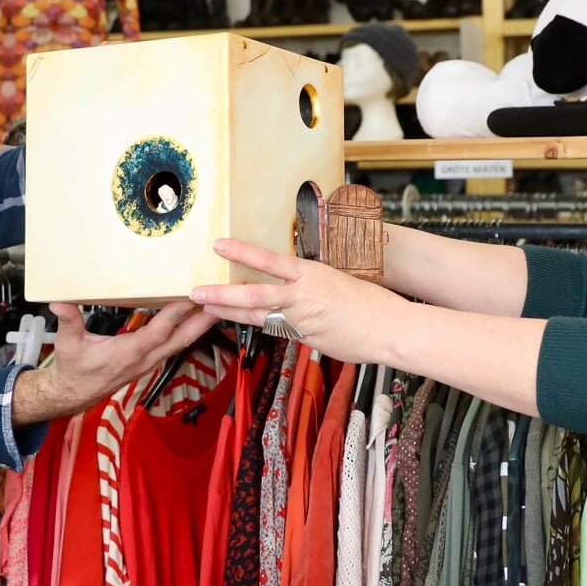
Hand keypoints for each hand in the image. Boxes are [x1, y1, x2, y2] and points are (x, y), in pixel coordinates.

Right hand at [10, 301, 214, 424]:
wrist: (75, 392)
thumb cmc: (74, 369)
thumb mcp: (67, 344)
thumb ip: (67, 321)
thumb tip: (59, 302)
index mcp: (127, 354)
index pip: (155, 334)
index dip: (172, 317)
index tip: (188, 298)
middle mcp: (145, 359)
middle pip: (180, 340)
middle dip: (201, 321)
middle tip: (221, 301)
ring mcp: (150, 361)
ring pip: (181, 342)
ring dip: (200, 325)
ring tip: (219, 304)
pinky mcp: (151, 360)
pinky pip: (175, 344)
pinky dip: (189, 329)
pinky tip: (198, 316)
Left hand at [190, 238, 410, 365]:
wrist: (391, 328)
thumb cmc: (372, 302)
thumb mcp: (340, 280)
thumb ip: (313, 284)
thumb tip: (298, 287)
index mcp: (312, 274)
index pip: (270, 261)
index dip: (242, 253)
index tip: (220, 245)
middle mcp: (302, 295)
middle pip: (253, 294)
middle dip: (221, 293)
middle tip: (195, 291)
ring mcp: (302, 320)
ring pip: (258, 316)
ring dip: (230, 312)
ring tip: (205, 308)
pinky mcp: (306, 340)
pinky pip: (281, 332)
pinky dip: (268, 327)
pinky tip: (248, 325)